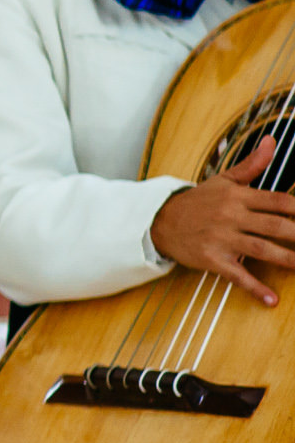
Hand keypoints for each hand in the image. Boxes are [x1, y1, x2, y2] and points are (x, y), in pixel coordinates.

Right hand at [150, 136, 294, 305]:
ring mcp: (221, 239)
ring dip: (289, 260)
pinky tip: (271, 300)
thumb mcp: (223, 180)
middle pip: (275, 226)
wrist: (160, 221)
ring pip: (262, 250)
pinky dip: (254, 289)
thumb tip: (271, 142)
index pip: (278, 201)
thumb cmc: (197, 201)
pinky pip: (237, 275)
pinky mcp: (212, 259)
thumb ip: (251, 165)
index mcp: (237, 196)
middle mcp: (231, 216)